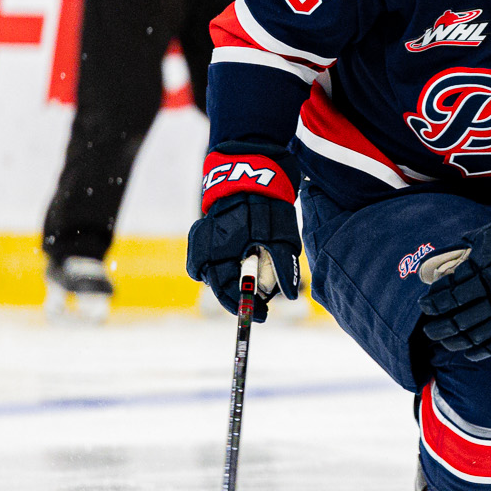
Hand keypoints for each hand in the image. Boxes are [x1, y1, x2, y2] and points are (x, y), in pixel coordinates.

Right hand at [186, 152, 303, 319]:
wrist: (252, 175)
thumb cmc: (269, 207)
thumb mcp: (282, 238)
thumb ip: (283, 267)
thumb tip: (289, 296)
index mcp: (221, 253)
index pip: (228, 292)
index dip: (246, 307)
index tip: (263, 315)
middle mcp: (204, 249)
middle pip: (217, 285)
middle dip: (239, 296)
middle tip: (262, 301)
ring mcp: (201, 240)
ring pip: (211, 273)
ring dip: (230, 281)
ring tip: (254, 280)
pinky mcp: (203, 232)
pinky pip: (208, 258)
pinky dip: (223, 265)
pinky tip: (240, 263)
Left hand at [419, 190, 490, 359]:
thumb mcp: (485, 237)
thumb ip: (460, 252)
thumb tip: (433, 264)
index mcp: (484, 276)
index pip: (448, 296)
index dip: (433, 304)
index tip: (424, 306)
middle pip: (458, 320)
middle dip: (439, 327)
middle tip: (428, 330)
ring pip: (475, 335)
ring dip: (454, 341)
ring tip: (442, 341)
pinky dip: (480, 351)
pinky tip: (467, 352)